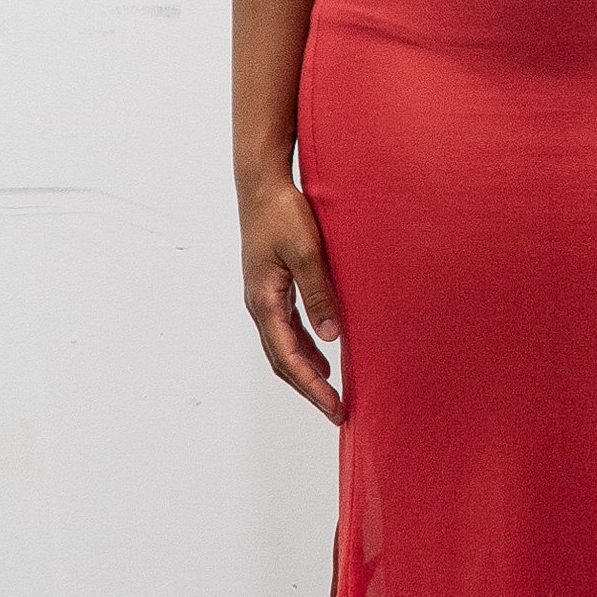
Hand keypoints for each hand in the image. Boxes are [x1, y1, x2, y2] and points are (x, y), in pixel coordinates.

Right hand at [241, 174, 342, 424]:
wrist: (262, 184)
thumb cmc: (283, 213)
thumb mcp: (307, 253)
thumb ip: (319, 295)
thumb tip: (332, 338)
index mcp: (264, 301)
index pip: (289, 359)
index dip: (313, 387)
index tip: (334, 409)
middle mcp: (260, 305)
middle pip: (282, 361)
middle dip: (309, 389)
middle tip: (337, 411)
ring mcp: (264, 297)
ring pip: (283, 347)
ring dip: (306, 370)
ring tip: (331, 391)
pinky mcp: (272, 287)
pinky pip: (287, 328)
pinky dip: (304, 347)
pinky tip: (323, 351)